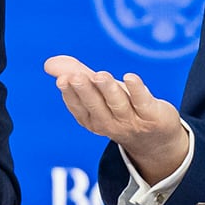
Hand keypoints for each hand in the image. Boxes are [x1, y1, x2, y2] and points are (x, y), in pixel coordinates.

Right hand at [44, 55, 190, 184]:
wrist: (157, 140)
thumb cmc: (122, 111)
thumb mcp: (99, 94)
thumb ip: (76, 75)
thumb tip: (47, 64)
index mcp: (93, 120)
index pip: (79, 108)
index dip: (71, 94)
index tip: (63, 79)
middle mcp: (110, 123)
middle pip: (96, 107)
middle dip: (86, 91)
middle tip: (76, 76)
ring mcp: (132, 121)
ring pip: (118, 105)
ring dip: (109, 90)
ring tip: (100, 75)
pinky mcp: (153, 115)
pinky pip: (143, 102)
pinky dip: (137, 90)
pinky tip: (130, 77)